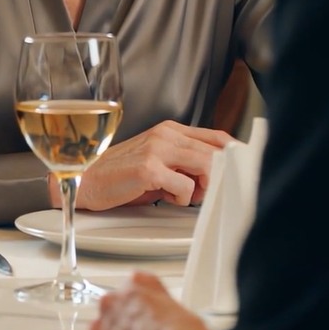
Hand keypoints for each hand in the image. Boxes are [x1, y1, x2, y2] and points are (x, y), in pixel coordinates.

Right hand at [62, 120, 233, 211]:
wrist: (86, 180)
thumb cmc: (121, 176)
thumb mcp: (158, 162)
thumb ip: (185, 162)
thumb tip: (215, 175)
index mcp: (170, 130)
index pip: (217, 137)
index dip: (234, 154)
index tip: (242, 170)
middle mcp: (166, 134)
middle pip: (216, 151)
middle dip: (218, 176)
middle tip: (204, 191)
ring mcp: (157, 149)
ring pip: (206, 165)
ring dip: (202, 187)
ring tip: (180, 194)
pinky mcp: (149, 168)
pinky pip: (185, 188)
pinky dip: (181, 199)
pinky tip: (164, 197)